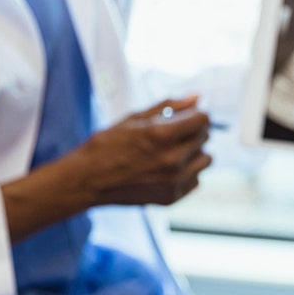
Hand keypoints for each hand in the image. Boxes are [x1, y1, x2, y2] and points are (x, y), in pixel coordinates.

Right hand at [0, 95, 213, 242]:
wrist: (88, 180)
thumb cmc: (107, 145)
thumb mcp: (134, 118)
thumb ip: (169, 107)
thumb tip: (196, 97)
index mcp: (162, 135)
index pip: (202, 120)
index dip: (196, 115)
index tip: (189, 116)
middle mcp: (172, 160)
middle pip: (204, 138)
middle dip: (193, 131)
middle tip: (173, 133)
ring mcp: (173, 181)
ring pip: (205, 160)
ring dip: (194, 152)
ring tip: (173, 151)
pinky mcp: (171, 197)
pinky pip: (196, 180)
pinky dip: (187, 173)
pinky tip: (167, 169)